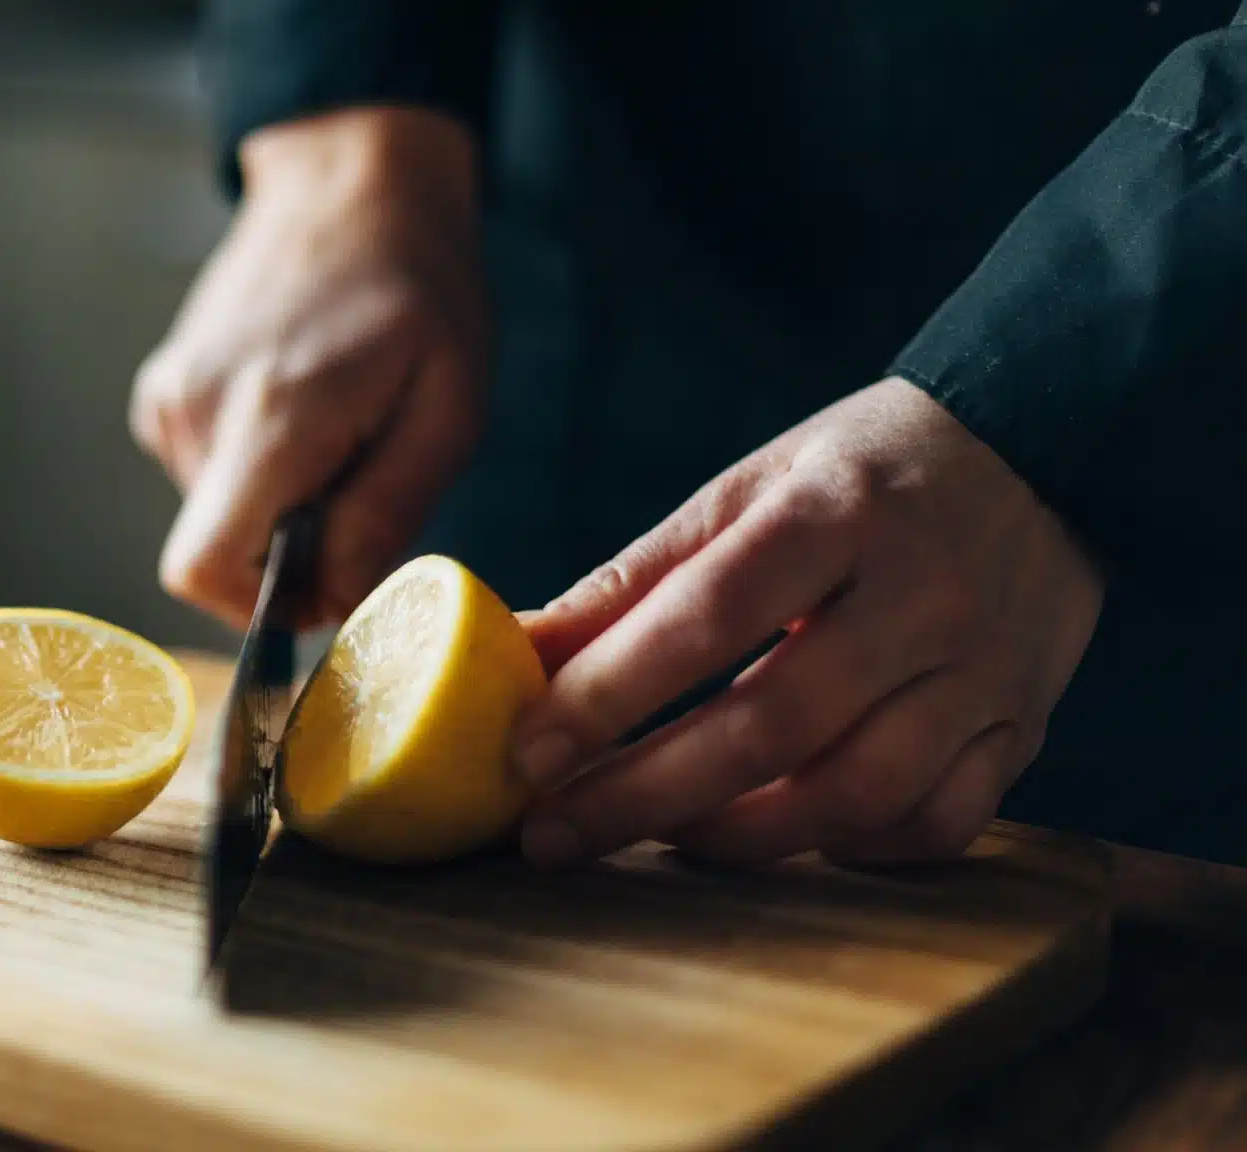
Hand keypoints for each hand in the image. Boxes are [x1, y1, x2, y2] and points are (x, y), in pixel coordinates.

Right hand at [130, 107, 486, 627]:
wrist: (348, 182)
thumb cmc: (417, 287)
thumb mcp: (446, 407)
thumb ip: (386, 513)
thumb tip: (335, 601)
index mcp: (270, 418)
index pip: (203, 570)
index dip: (263, 606)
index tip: (329, 577)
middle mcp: (197, 412)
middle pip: (217, 552)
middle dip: (289, 550)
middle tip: (358, 481)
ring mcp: (170, 399)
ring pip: (214, 516)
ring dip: (277, 505)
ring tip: (337, 430)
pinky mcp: (164, 392)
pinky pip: (205, 477)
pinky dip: (256, 471)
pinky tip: (302, 411)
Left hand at [511, 377, 1104, 866]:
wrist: (1042, 452)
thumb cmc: (858, 478)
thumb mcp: (746, 490)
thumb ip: (634, 579)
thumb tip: (516, 650)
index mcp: (836, 512)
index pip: (707, 616)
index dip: (609, 692)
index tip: (527, 752)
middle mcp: (920, 595)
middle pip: (772, 725)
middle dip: (643, 794)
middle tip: (550, 835)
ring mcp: (982, 671)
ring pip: (855, 794)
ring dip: (735, 837)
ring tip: (653, 840)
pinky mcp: (1021, 727)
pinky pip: (936, 824)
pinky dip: (848, 849)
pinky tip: (780, 836)